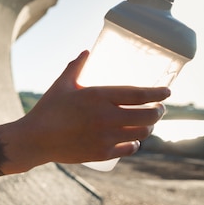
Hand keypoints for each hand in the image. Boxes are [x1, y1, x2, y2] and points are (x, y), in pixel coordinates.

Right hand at [7, 51, 169, 169]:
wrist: (36, 139)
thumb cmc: (48, 109)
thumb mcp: (62, 84)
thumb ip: (76, 66)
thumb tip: (86, 52)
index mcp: (99, 96)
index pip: (139, 95)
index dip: (158, 93)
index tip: (167, 92)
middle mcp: (107, 117)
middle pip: (147, 116)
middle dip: (158, 111)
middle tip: (159, 108)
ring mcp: (106, 137)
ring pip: (141, 133)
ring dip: (149, 127)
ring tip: (147, 123)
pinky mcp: (102, 153)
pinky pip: (129, 149)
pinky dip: (135, 144)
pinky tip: (133, 140)